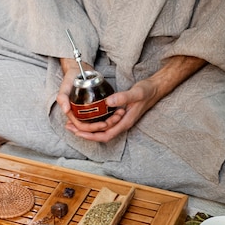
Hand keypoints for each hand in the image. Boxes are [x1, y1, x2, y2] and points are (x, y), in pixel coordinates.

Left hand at [59, 55, 206, 143]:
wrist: (155, 88)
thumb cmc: (147, 91)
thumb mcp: (136, 93)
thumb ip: (123, 98)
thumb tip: (108, 102)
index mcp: (125, 122)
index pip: (105, 135)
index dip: (91, 136)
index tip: (78, 132)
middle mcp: (121, 124)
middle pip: (100, 134)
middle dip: (84, 133)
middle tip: (69, 127)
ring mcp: (120, 120)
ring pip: (101, 129)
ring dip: (86, 127)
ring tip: (73, 123)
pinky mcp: (118, 114)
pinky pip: (103, 122)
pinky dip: (93, 120)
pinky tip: (86, 115)